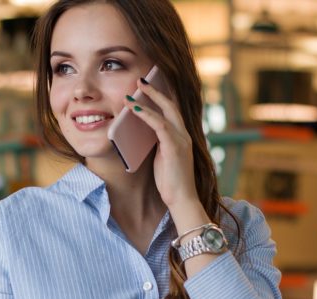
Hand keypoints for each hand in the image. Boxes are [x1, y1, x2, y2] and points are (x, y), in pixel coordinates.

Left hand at [123, 78, 198, 209]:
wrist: (181, 200)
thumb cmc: (170, 182)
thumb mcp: (161, 157)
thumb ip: (156, 143)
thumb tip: (141, 132)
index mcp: (181, 137)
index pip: (172, 111)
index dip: (161, 96)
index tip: (148, 86)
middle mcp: (184, 134)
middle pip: (171, 104)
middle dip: (155, 91)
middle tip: (140, 80)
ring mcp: (181, 140)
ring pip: (166, 111)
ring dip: (149, 99)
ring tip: (133, 90)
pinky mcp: (175, 147)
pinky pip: (160, 125)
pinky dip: (146, 115)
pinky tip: (134, 109)